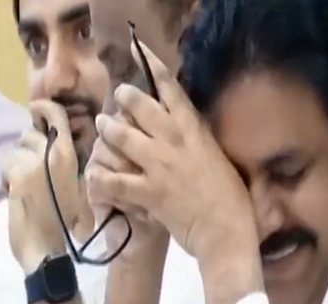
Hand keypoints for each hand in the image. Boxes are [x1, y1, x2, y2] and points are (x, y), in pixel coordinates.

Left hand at [2, 100, 83, 273]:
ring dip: (17, 167)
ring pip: (16, 151)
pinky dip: (8, 180)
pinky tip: (18, 196)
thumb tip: (61, 143)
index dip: (44, 108)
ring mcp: (34, 163)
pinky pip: (6, 167)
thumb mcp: (80, 189)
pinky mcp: (17, 175)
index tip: (37, 110)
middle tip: (37, 172)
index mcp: (72, 155)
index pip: (56, 116)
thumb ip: (70, 163)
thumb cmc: (69, 223)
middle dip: (29, 150)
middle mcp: (53, 153)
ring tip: (28, 187)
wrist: (50, 247)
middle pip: (30, 134)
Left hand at [87, 41, 263, 303]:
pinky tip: (93, 177)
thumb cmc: (234, 200)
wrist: (226, 232)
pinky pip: (114, 181)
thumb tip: (192, 134)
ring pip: (121, 137)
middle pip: (140, 107)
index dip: (153, 67)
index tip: (138, 48)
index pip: (172, 91)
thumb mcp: (221, 162)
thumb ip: (202, 144)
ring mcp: (158, 166)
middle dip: (125, 98)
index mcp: (196, 133)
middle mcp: (174, 142)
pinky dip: (100, 179)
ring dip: (108, 130)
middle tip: (118, 97)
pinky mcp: (146, 192)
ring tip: (102, 127)